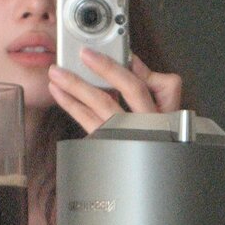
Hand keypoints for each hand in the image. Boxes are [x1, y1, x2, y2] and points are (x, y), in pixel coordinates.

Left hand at [48, 49, 181, 132]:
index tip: (107, 52)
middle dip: (102, 70)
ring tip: (59, 73)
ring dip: (77, 86)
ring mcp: (123, 136)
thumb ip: (151, 82)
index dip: (122, 67)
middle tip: (83, 54)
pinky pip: (87, 122)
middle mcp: (143, 125)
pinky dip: (72, 105)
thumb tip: (132, 61)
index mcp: (160, 114)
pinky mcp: (107, 144)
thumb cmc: (159, 134)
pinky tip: (61, 94)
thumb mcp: (165, 107)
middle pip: (124, 91)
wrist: (153, 172)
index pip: (143, 85)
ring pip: (101, 106)